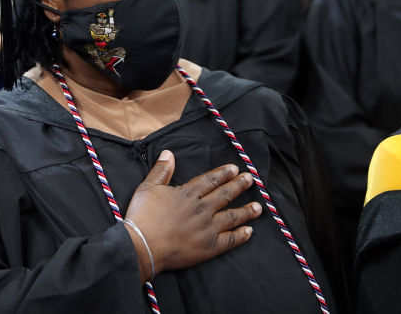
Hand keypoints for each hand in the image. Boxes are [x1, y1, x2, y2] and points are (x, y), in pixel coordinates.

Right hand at [124, 150, 260, 279]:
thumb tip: (168, 153)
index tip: (235, 169)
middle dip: (239, 186)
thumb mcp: (147, 187)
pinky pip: (229, 240)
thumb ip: (161, 170)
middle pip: (225, 195)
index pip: (210, 180)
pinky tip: (249, 231)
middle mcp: (201, 209)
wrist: (142, 246)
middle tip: (251, 179)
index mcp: (187, 194)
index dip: (223, 174)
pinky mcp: (208, 247)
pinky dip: (240, 235)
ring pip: (231, 216)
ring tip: (258, 206)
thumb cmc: (143, 216)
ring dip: (246, 210)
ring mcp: (207, 228)